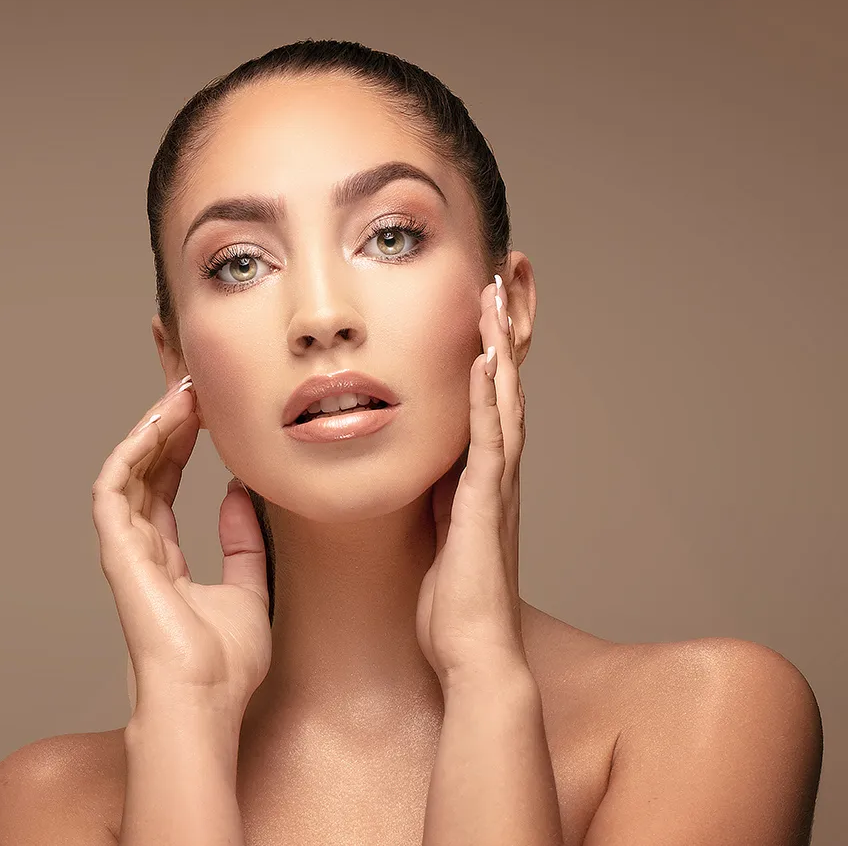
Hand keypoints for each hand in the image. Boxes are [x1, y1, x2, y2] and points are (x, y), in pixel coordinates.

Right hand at [92, 375, 271, 719]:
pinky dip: (133, 450)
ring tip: (181, 392)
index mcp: (165, 560)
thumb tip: (236, 493)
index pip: (164, 486)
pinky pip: (114, 487)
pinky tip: (160, 422)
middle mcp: (140, 549)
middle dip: (164, 424)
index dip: (180, 445)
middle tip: (190, 383)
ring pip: (128, 471)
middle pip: (144, 470)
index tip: (203, 409)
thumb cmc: (224, 666)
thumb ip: (242, 544)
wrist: (204, 700)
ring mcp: (125, 549)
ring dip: (151, 428)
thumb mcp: (249, 590)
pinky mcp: (117, 550)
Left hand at [416, 275, 528, 686]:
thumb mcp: (431, 533)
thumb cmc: (449, 605)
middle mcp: (496, 473)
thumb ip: (429, 498)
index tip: (485, 297)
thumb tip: (411, 471)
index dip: (489, 345)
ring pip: (502, 399)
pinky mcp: (485, 505)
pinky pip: (488, 441)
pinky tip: (481, 360)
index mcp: (479, 477)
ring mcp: (495, 486)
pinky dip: (485, 398)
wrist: (471, 654)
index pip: (487, 395)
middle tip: (512, 270)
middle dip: (508, 326)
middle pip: (505, 382)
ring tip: (499, 292)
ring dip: (501, 344)